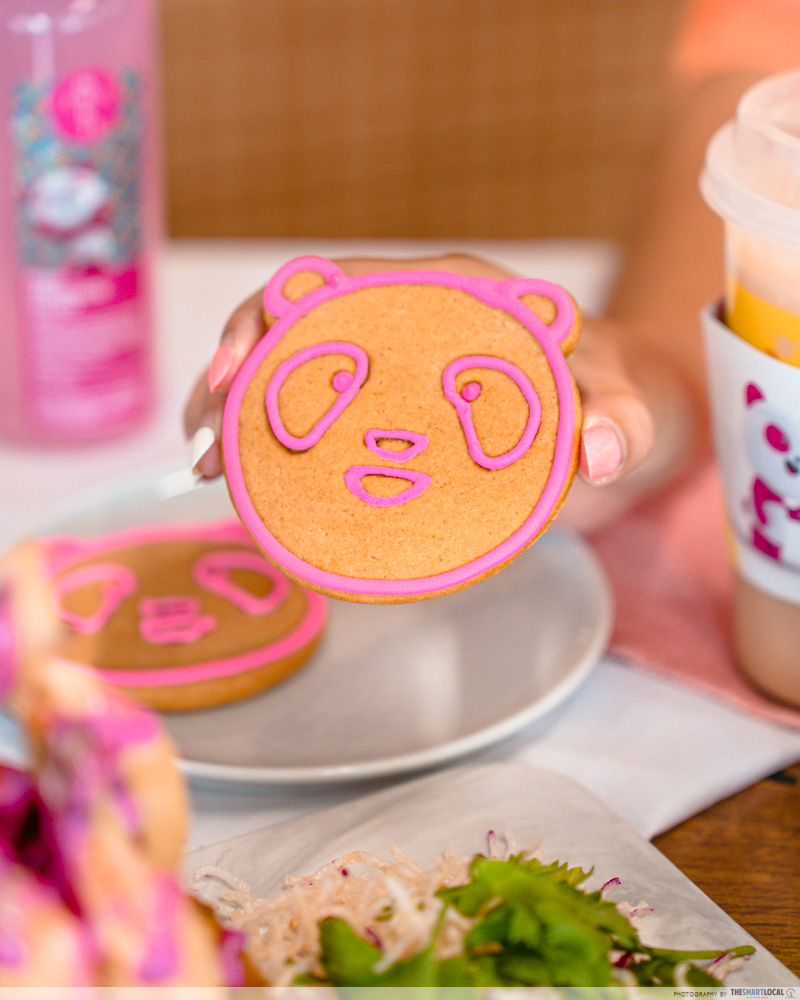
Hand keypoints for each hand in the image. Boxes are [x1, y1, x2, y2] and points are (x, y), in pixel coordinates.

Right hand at [185, 254, 688, 531]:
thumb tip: (600, 453)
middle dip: (233, 378)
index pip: (336, 285)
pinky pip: (325, 426)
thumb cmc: (624, 395)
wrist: (629, 422)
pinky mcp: (397, 423)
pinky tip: (253, 490)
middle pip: (294, 331)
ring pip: (296, 378)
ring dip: (241, 416)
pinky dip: (281, 453)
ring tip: (210, 471)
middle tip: (205, 449)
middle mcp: (408, 326)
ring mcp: (397, 376)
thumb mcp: (632, 404)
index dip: (272, 318)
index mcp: (448, 296)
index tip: (238, 371)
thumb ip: (623, 419)